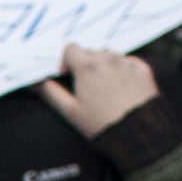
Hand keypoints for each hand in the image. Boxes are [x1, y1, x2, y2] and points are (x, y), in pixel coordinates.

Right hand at [33, 41, 156, 136]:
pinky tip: (121, 86)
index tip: (68, 76)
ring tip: (104, 88)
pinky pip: (128, 61)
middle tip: (85, 87)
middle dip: (84, 65)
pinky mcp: (142, 70)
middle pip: (90, 52)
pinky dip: (123, 68)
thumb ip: (52, 94)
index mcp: (87, 68)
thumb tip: (39, 83)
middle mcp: (107, 60)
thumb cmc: (102, 124)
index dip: (65, 61)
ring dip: (103, 66)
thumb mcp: (70, 112)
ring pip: (109, 55)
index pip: (70, 48)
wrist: (138, 132)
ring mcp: (126, 63)